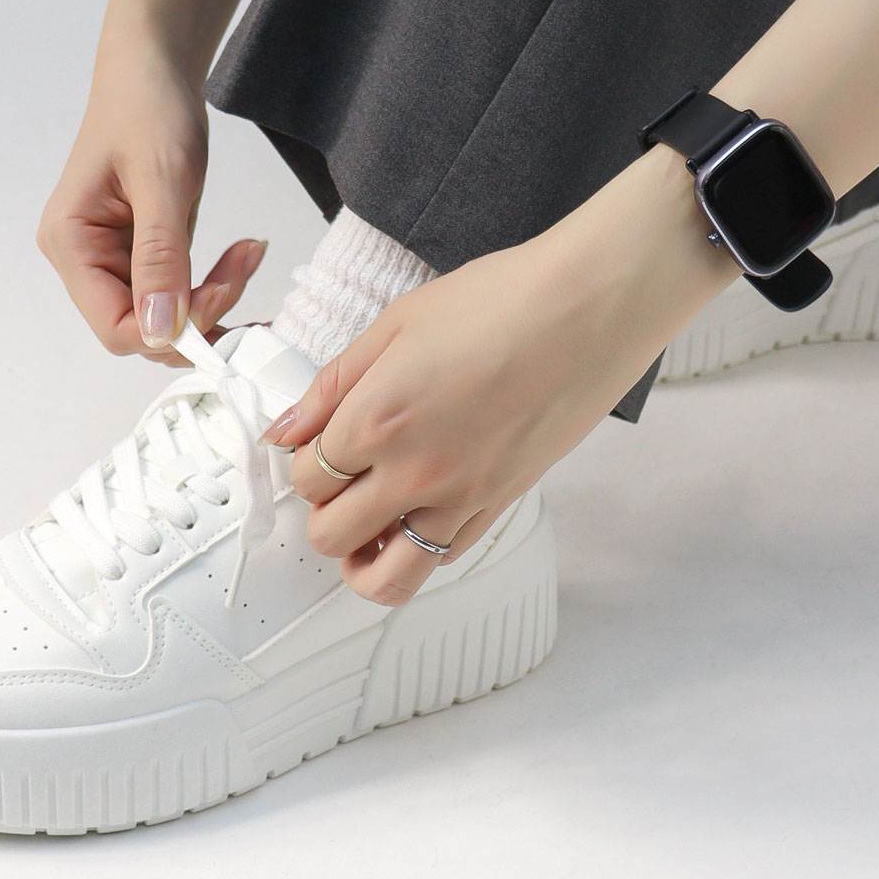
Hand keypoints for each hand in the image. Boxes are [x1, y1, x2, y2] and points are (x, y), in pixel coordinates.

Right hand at [37, 35, 266, 365]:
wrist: (154, 67)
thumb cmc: (148, 107)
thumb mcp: (162, 180)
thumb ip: (160, 257)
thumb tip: (162, 332)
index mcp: (70, 243)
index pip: (115, 327)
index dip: (170, 330)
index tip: (222, 294)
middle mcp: (84, 260)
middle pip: (142, 329)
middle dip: (198, 314)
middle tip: (243, 268)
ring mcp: (113, 259)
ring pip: (165, 317)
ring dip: (213, 301)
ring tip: (248, 256)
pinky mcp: (142, 254)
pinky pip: (178, 294)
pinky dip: (213, 287)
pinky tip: (241, 257)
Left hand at [258, 150, 739, 604]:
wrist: (588, 307)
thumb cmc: (505, 301)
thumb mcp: (395, 324)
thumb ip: (333, 384)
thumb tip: (289, 425)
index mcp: (376, 420)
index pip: (306, 476)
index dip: (302, 461)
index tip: (313, 448)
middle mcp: (414, 471)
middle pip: (330, 534)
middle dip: (323, 511)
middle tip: (336, 484)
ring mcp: (461, 497)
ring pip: (387, 577)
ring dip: (362, 559)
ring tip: (364, 532)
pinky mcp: (500, 505)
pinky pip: (444, 558)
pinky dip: (418, 549)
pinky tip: (417, 517)